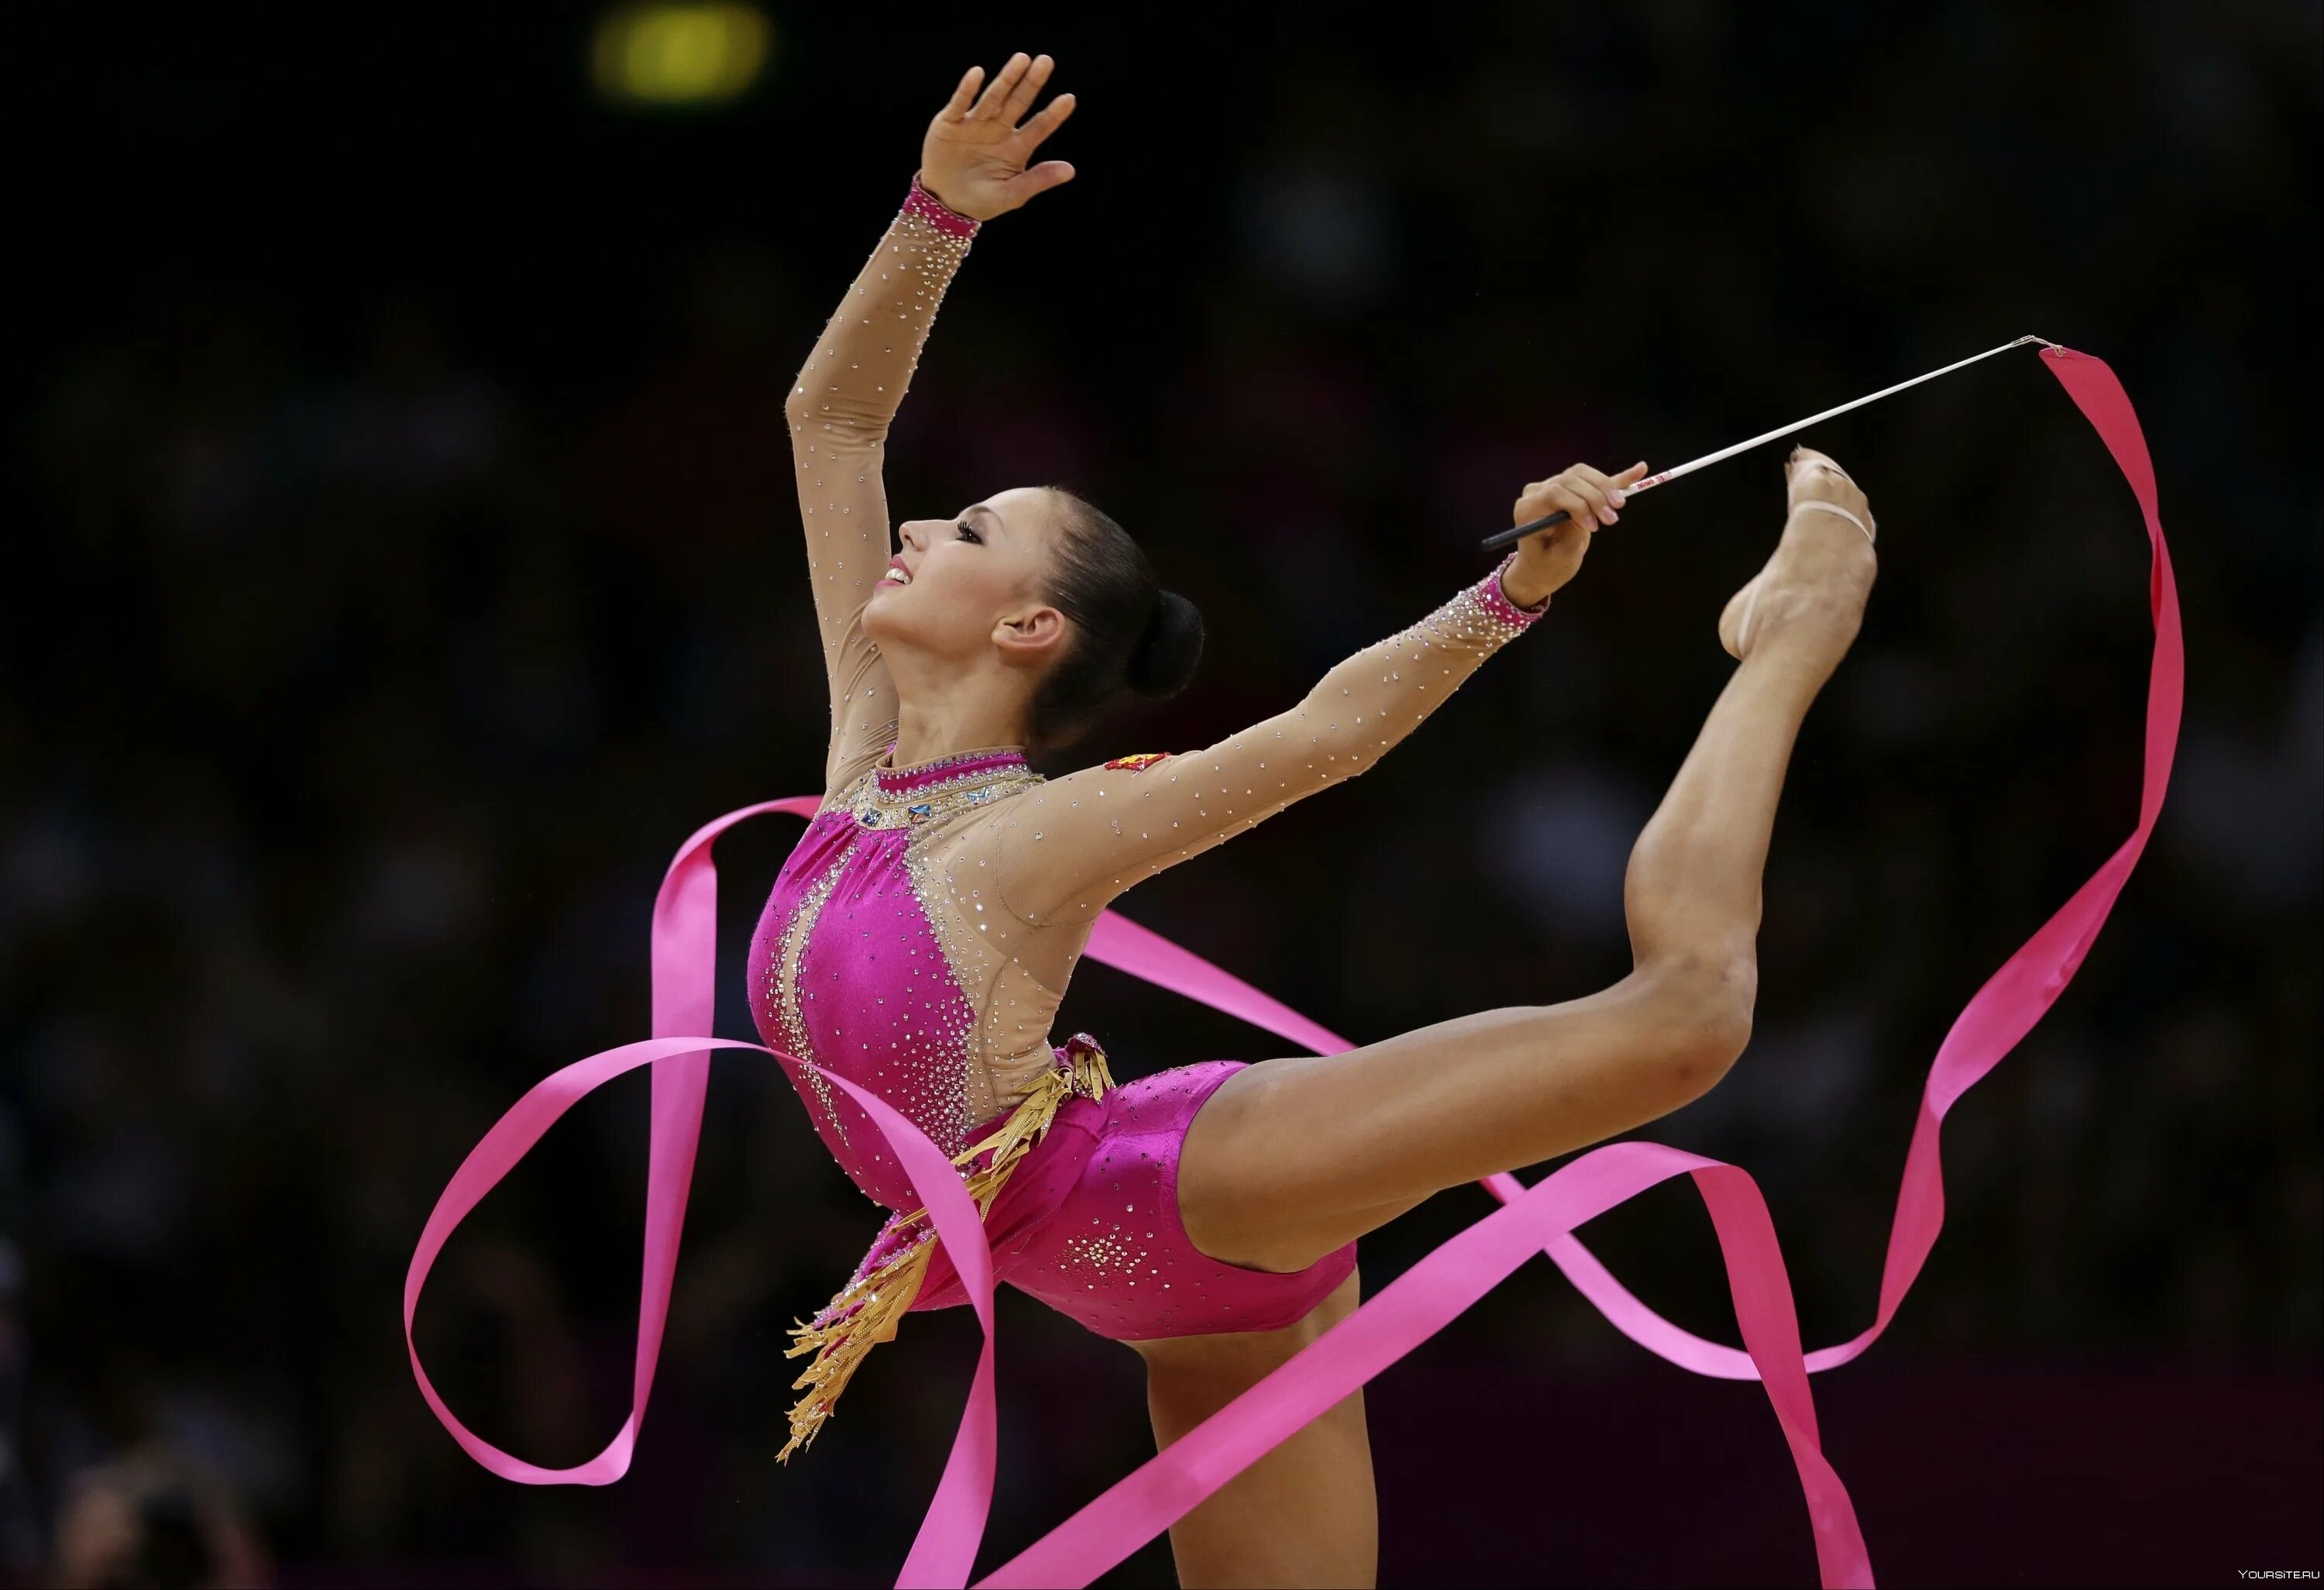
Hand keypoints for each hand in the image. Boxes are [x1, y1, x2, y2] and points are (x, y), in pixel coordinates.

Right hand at [921, 53, 1077, 220]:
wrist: (944, 202)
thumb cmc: (981, 200)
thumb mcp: (1011, 195)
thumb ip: (1037, 180)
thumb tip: (1071, 170)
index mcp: (1016, 147)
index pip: (1039, 127)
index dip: (1054, 114)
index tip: (1069, 99)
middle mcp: (998, 130)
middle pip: (1018, 103)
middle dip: (1031, 83)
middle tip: (1046, 61)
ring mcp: (975, 123)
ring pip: (993, 98)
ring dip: (1006, 80)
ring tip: (1021, 60)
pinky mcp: (950, 122)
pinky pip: (960, 103)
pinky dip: (967, 89)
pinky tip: (977, 73)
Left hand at [1500, 461, 1648, 607]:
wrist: (1540, 568)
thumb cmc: (1545, 567)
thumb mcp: (1558, 559)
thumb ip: (1570, 534)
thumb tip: (1589, 514)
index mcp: (1528, 509)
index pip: (1555, 493)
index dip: (1579, 505)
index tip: (1594, 527)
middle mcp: (1538, 493)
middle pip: (1570, 480)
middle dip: (1595, 497)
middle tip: (1612, 520)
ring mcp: (1553, 487)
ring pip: (1583, 475)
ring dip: (1606, 488)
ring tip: (1619, 506)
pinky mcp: (1571, 490)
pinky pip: (1593, 480)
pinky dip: (1617, 478)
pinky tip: (1640, 469)